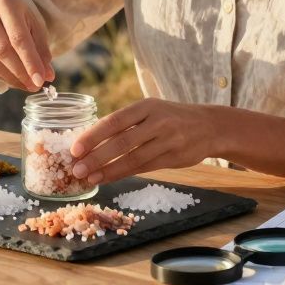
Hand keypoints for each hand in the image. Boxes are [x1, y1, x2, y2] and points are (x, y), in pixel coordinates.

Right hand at [0, 0, 54, 91]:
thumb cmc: (18, 20)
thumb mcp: (33, 27)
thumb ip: (41, 50)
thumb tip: (47, 76)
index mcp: (5, 2)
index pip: (18, 37)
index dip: (30, 61)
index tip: (41, 80)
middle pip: (2, 50)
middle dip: (21, 72)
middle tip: (34, 86)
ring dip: (11, 78)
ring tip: (26, 84)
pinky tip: (11, 78)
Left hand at [68, 98, 211, 184]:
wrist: (210, 126)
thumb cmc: (171, 118)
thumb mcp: (151, 111)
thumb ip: (126, 123)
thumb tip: (91, 139)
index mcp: (147, 106)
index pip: (115, 121)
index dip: (93, 135)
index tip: (75, 148)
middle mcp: (158, 121)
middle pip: (122, 141)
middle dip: (97, 157)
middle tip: (76, 168)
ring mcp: (168, 140)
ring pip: (133, 158)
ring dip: (108, 170)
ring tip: (89, 178)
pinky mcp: (174, 157)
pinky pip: (144, 168)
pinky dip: (123, 174)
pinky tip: (108, 178)